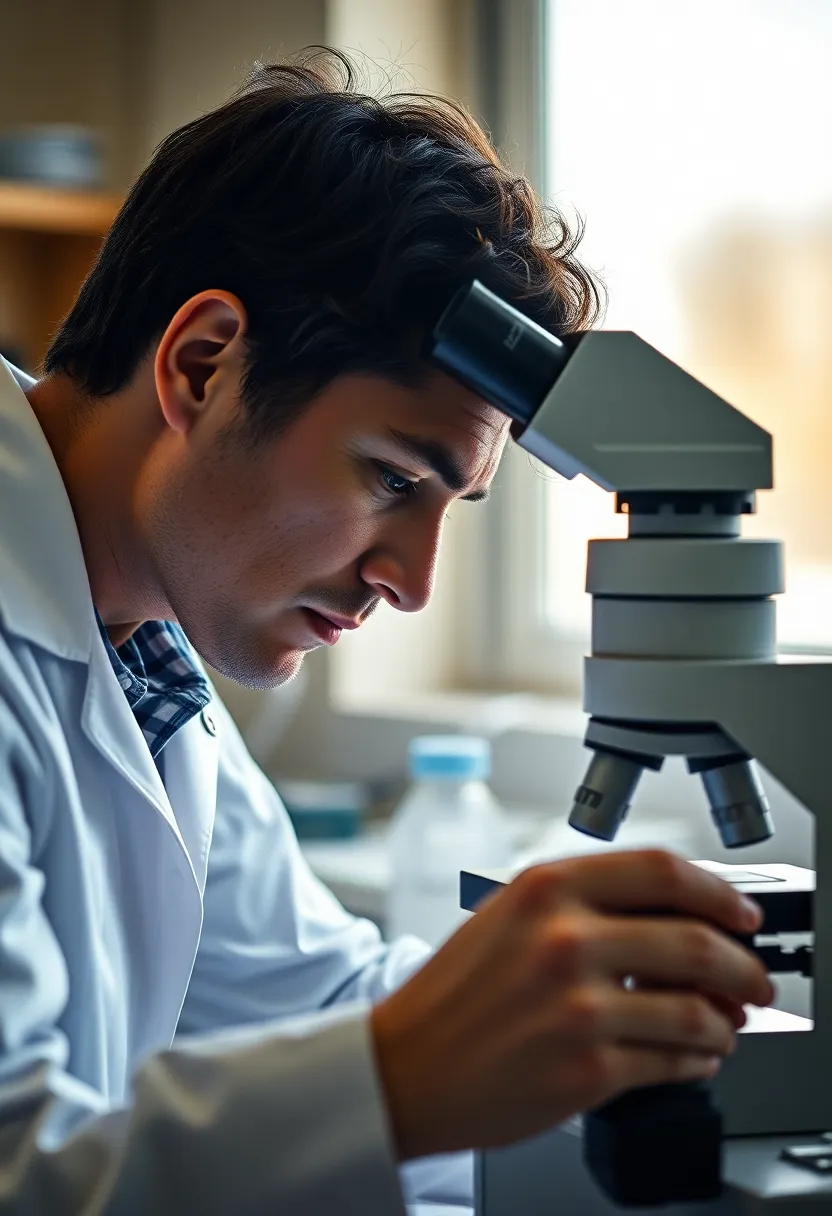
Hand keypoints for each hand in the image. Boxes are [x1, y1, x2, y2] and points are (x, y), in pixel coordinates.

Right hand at [371, 849, 773, 1160]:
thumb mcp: (510, 915)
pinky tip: (696, 1057)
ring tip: (727, 1026)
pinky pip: (672, 1062)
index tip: (741, 913)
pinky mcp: (587, 1070)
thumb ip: (586, 904)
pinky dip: (699, 1060)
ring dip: (726, 1021)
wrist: (405, 1065)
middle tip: (756, 980)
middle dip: (744, 966)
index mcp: (547, 888)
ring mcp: (578, 1007)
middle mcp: (565, 939)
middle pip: (696, 941)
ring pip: (694, 1010)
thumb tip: (675, 918)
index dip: (721, 893)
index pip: (664, 872)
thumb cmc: (456, 994)